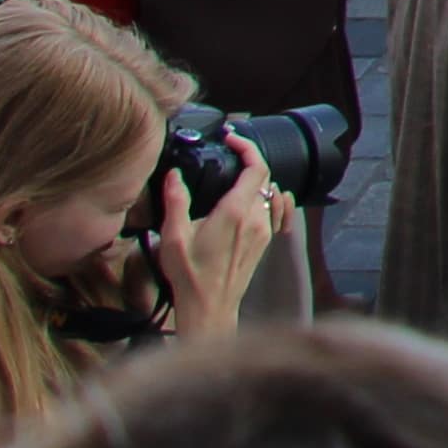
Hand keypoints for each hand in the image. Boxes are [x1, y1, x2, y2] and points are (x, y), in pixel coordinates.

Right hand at [157, 161, 289, 331]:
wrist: (209, 307)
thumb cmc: (190, 275)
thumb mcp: (173, 235)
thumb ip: (175, 200)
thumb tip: (174, 175)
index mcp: (235, 212)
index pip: (256, 167)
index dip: (247, 147)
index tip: (231, 139)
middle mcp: (256, 219)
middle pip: (265, 177)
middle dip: (249, 161)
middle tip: (229, 155)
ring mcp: (263, 231)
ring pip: (270, 194)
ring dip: (257, 180)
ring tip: (235, 176)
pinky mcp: (264, 243)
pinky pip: (273, 211)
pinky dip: (267, 199)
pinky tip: (253, 200)